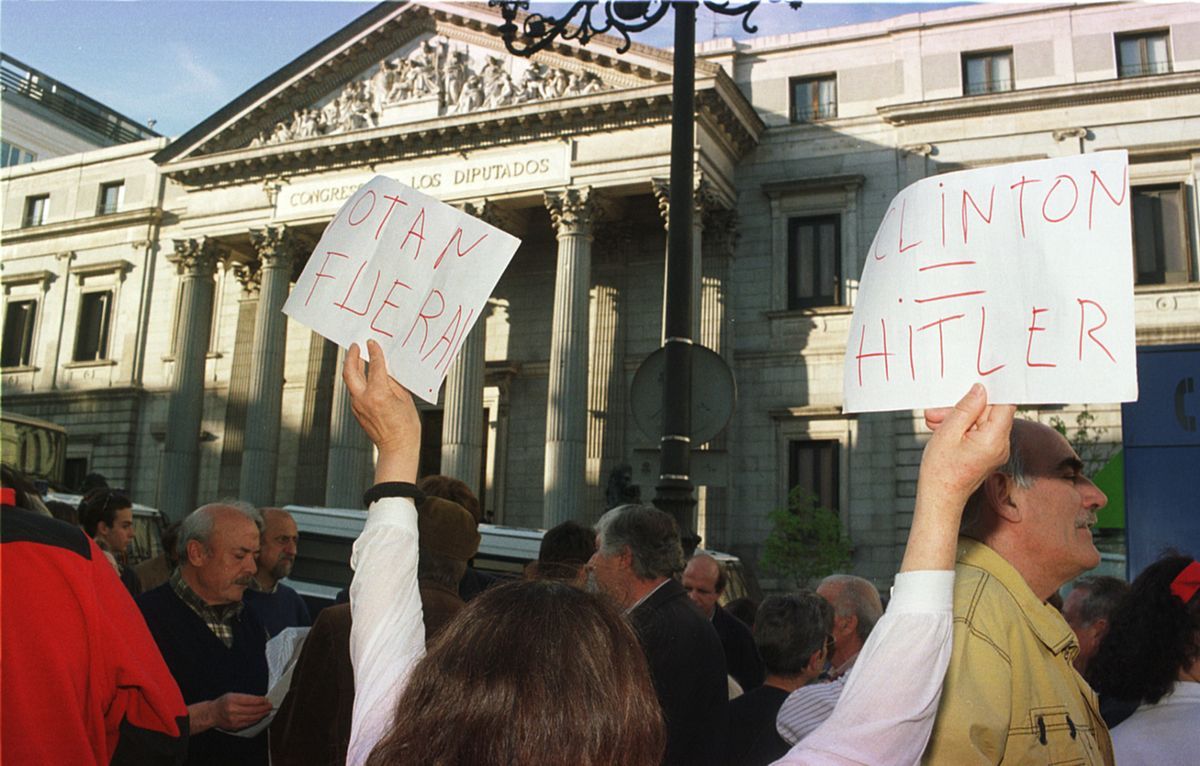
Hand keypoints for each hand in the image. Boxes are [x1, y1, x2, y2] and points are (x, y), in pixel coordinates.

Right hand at [187, 692, 272, 733]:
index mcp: (232, 700)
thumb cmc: (223, 702)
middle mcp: (233, 710)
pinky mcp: (235, 726)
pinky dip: (256, 720)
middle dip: (263, 708)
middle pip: (253, 710)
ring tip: (267, 711)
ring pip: (252, 718)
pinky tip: (260, 716)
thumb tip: (260, 699)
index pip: (250, 700)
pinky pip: (248, 723)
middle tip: (270, 705)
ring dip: (262, 714)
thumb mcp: (232, 694)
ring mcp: (234, 720)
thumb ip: (245, 697)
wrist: (212, 714)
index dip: (260, 700)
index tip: (266, 699)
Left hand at [342, 339, 420, 483]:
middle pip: (350, 372)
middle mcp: (364, 399)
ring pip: (350, 382)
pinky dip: (358, 381)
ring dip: (353, 368)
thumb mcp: (403, 398)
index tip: (372, 343)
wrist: (397, 447)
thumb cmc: (406, 424)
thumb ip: (392, 382)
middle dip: (351, 356)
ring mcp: (357, 406)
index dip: (374, 352)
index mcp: (378, 393)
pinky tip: (364, 377)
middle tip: (354, 346)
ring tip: (358, 358)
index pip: (374, 366)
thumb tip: (384, 369)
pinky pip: (355, 392)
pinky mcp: (357, 412)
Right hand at [900, 383, 1015, 571]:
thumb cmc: (941, 470)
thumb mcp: (948, 432)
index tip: (982, 377)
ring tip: (934, 423)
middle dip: (964, 408)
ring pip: (981, 422)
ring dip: (958, 419)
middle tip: (937, 411)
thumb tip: (980, 390)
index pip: (1004, 404)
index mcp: (995, 438)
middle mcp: (1001, 444)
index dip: (994, 389)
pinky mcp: (989, 453)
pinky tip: (942, 430)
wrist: (939, 500)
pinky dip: (962, 429)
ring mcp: (997, 450)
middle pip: (989, 412)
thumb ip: (966, 408)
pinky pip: (978, 432)